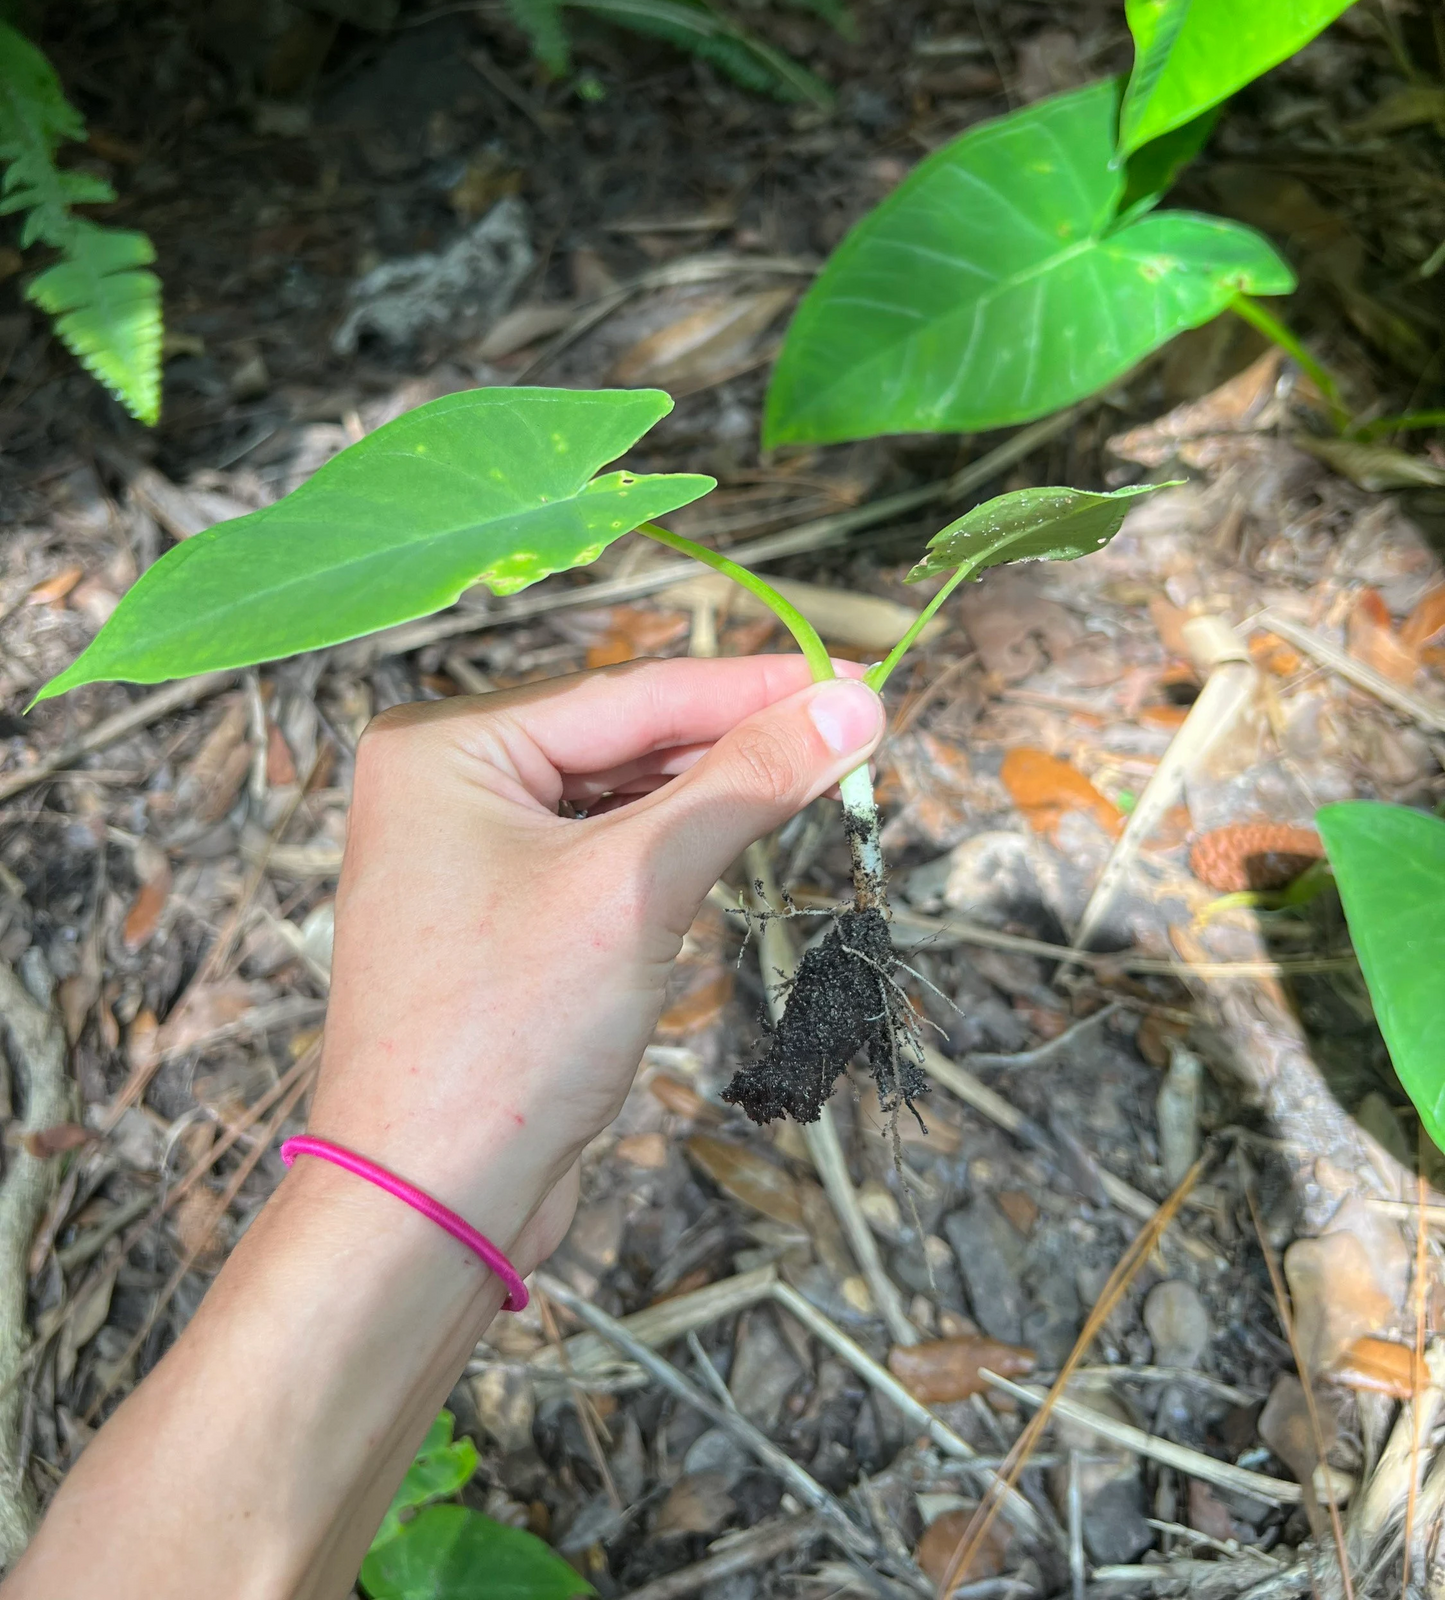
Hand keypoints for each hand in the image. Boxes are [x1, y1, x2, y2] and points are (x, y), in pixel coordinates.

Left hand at [308, 656, 883, 1270]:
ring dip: (710, 794)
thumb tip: (851, 705)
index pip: (630, 691)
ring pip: (616, 794)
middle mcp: (442, 780)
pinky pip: (599, 849)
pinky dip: (671, 846)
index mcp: (444, 745)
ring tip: (816, 775)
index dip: (755, 686)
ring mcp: (463, 848)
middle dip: (736, 738)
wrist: (429, 1205)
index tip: (857, 678)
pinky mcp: (495, 911)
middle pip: (623, 735)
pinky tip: (734, 837)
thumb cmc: (504, 1040)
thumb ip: (746, 782)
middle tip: (854, 727)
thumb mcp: (640, 886)